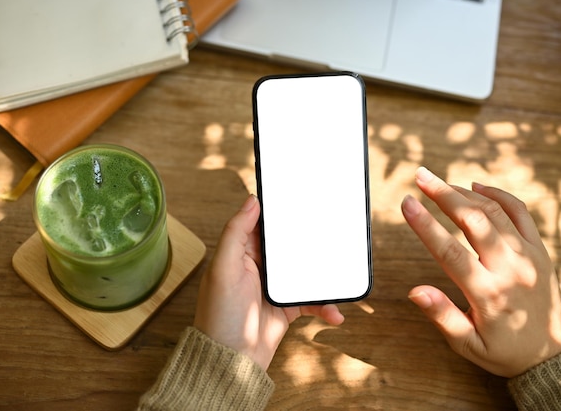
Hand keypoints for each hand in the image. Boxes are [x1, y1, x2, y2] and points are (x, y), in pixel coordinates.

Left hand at [194, 194, 344, 369]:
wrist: (231, 362)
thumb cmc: (220, 316)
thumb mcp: (224, 269)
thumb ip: (235, 233)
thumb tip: (251, 201)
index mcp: (240, 253)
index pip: (261, 224)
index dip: (278, 211)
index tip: (299, 197)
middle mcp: (258, 267)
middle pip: (288, 245)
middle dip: (308, 238)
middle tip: (330, 227)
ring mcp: (275, 288)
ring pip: (304, 270)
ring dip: (322, 272)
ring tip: (340, 271)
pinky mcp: (287, 308)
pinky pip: (312, 300)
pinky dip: (325, 305)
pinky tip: (335, 312)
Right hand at [402, 167, 560, 376]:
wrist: (555, 354)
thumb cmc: (508, 352)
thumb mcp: (470, 345)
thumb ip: (443, 317)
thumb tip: (416, 292)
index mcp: (489, 294)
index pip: (451, 252)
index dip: (425, 225)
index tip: (407, 203)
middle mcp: (510, 269)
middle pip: (474, 220)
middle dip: (443, 194)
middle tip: (420, 177)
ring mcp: (528, 255)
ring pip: (495, 211)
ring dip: (463, 192)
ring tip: (438, 182)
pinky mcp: (539, 249)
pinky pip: (520, 212)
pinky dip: (497, 195)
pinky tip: (476, 188)